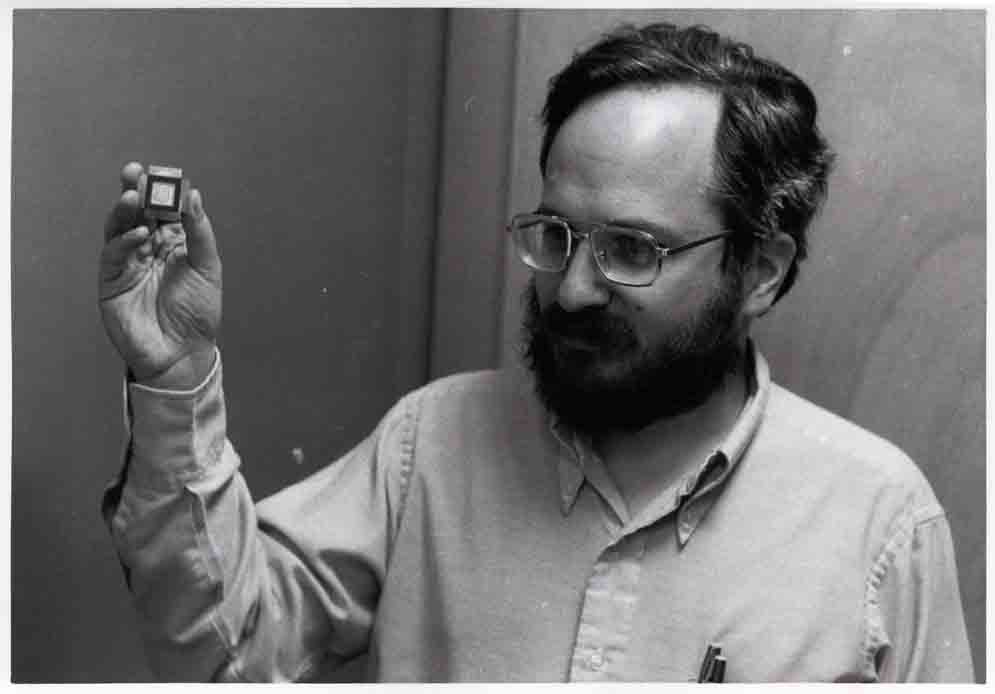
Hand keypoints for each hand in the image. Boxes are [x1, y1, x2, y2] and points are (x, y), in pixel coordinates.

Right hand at [99, 162, 221, 388]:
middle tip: (135, 172)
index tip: (161, 172)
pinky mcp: (112, 281)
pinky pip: (114, 255)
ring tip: (132, 196)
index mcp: (173, 244)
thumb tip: (194, 195)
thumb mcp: (208, 268)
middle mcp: (149, 249)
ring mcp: (129, 264)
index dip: (161, 191)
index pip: (164, 210)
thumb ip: (199, 232)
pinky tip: (136, 235)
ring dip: (124, 212)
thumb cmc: (198, 313)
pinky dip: (123, 242)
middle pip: (138, 214)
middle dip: (136, 191)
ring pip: (120, 229)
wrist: (183, 353)